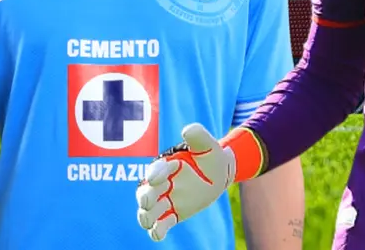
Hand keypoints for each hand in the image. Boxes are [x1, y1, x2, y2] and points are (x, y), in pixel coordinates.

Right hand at [135, 124, 235, 241]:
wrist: (219, 173)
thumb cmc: (211, 156)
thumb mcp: (209, 145)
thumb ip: (198, 136)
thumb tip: (187, 130)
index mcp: (167, 164)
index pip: (157, 169)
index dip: (155, 173)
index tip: (155, 177)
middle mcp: (162, 182)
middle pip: (147, 191)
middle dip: (144, 196)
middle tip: (146, 201)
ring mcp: (167, 198)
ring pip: (150, 210)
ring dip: (146, 215)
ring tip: (147, 221)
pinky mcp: (173, 213)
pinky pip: (162, 223)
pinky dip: (158, 230)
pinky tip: (158, 235)